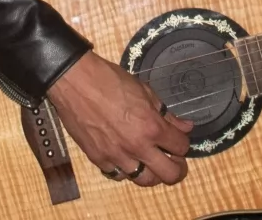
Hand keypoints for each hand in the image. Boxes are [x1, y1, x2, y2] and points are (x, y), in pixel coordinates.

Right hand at [46, 52, 194, 187]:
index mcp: (151, 127)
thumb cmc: (109, 80)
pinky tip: (127, 159)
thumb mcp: (144, 91)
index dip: (184, 143)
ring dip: (153, 173)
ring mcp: (116, 156)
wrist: (76, 82)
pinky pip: (118, 175)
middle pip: (169, 174)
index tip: (180, 139)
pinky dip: (126, 170)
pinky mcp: (98, 159)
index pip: (181, 147)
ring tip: (152, 163)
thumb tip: (185, 126)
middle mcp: (137, 147)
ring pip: (144, 180)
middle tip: (176, 162)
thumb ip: (166, 113)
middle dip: (178, 169)